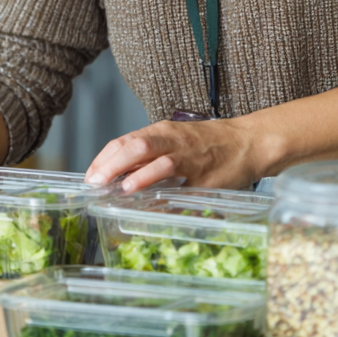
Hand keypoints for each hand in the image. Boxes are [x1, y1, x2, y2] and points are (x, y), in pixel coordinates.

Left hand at [85, 117, 261, 191]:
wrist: (247, 141)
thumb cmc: (207, 142)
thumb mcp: (175, 139)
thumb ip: (149, 153)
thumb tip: (118, 173)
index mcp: (162, 131)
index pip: (125, 140)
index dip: (104, 158)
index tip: (90, 176)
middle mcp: (174, 142)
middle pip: (138, 146)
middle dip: (113, 164)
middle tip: (96, 182)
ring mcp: (191, 160)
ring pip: (161, 162)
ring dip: (140, 176)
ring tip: (122, 189)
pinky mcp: (207, 179)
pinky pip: (186, 189)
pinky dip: (169, 197)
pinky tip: (156, 205)